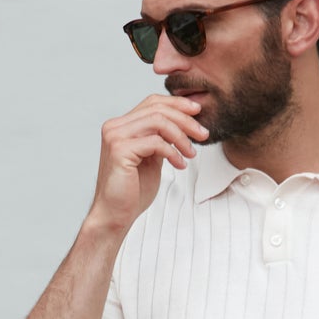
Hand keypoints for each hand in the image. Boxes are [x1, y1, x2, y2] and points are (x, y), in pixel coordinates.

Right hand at [88, 94, 208, 231]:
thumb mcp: (151, 160)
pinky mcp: (120, 151)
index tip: (197, 112)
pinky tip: (180, 165)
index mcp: (121, 126)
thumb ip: (160, 141)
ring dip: (181, 136)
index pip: (152, 103)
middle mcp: (115, 127)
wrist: (115, 216)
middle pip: (157, 109)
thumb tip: (180, 126)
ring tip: (191, 153)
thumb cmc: (132, 192)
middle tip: (203, 134)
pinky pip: (155, 142)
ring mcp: (116, 137)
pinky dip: (172, 152)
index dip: (176, 104)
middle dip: (185, 120)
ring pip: (158, 122)